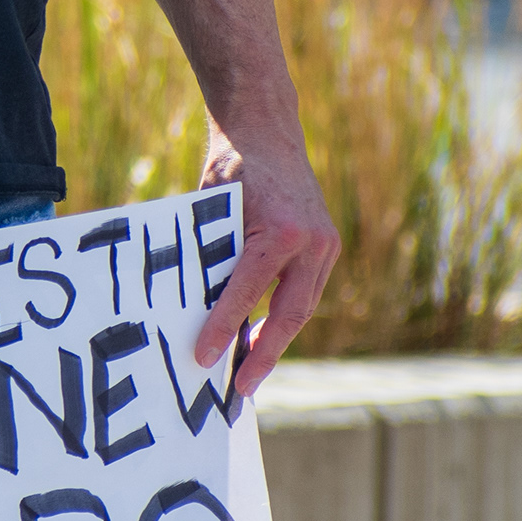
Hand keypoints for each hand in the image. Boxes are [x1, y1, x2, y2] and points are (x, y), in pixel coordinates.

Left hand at [190, 123, 339, 396]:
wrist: (266, 133)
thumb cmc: (230, 170)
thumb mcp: (211, 212)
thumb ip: (212, 257)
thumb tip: (193, 312)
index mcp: (280, 230)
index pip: (246, 291)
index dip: (223, 327)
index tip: (203, 356)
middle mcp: (312, 241)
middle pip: (289, 313)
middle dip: (263, 354)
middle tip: (238, 387)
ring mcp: (326, 245)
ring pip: (301, 307)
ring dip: (276, 341)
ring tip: (248, 373)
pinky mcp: (328, 247)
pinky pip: (305, 292)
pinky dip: (284, 317)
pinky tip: (261, 338)